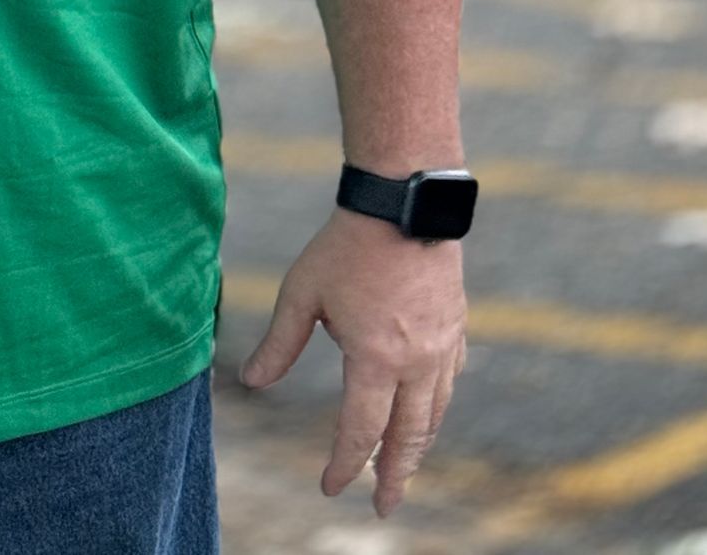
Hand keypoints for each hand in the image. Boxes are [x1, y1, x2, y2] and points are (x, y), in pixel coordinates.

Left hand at [239, 206, 466, 516]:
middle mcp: (416, 363)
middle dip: (394, 476)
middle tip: (385, 506)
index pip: (359, 430)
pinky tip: (428, 412)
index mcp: (376, 359)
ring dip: (418, 447)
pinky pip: (449, 382)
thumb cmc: (346, 244)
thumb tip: (251, 382)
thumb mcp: (302, 293)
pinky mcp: (455, 328)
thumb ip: (279, 343)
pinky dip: (436, 407)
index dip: (344, 464)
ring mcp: (442, 347)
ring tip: (404, 469)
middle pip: (407, 437)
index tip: (330, 487)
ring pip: (434, 414)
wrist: (404, 201)